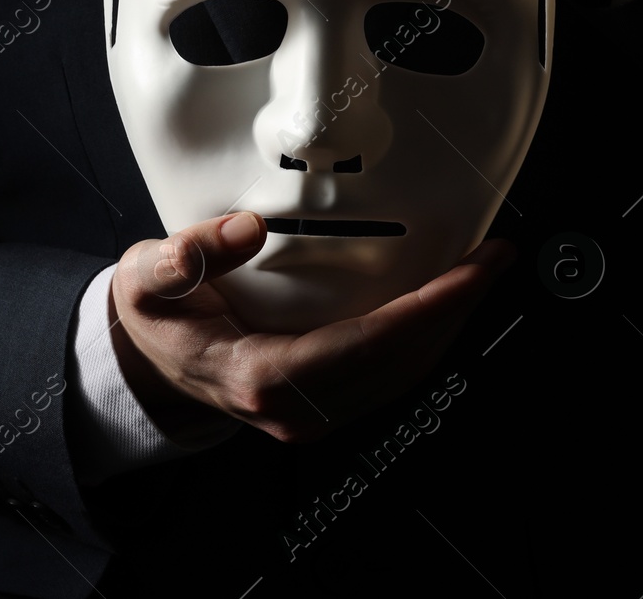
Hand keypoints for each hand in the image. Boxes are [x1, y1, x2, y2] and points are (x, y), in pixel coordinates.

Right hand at [109, 210, 511, 442]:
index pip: (367, 345)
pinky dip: (425, 335)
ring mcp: (313, 413)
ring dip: (449, 324)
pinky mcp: (325, 403)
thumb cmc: (154, 318)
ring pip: (403, 374)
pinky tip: (443, 301)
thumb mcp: (148, 278)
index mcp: (261, 377)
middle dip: (456, 310)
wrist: (147, 363)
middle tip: (495, 258)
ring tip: (482, 273)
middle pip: (399, 362)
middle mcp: (297, 407)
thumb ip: (187, 254)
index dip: (426, 309)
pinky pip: (391, 373)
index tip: (470, 273)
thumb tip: (246, 229)